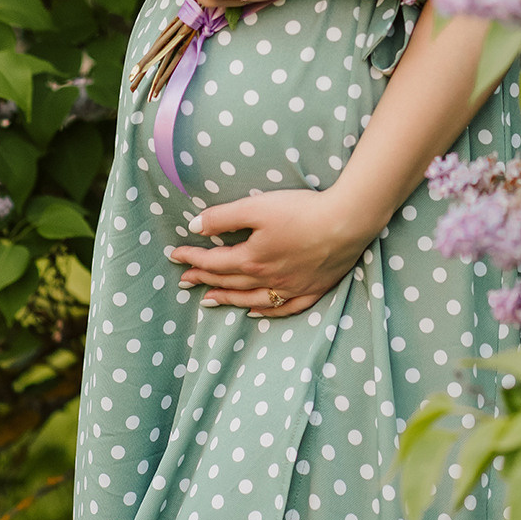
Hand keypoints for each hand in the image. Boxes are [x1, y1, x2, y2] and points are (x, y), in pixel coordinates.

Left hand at [169, 187, 371, 316]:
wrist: (346, 223)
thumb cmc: (301, 211)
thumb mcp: (257, 206)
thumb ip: (223, 217)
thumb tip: (194, 227)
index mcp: (252, 258)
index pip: (214, 261)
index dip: (192, 258)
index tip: (175, 256)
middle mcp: (267, 278)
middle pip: (229, 282)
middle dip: (203, 279)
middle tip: (184, 281)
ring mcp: (290, 288)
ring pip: (251, 300)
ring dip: (228, 300)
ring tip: (209, 300)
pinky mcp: (311, 290)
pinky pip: (283, 309)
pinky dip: (265, 313)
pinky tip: (255, 313)